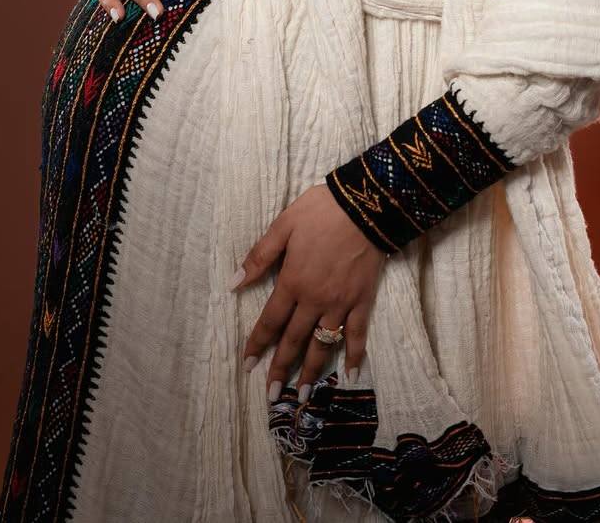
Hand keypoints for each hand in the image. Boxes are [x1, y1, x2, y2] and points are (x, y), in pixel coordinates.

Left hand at [234, 183, 386, 401]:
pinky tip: (348, 374)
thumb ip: (259, 256)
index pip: (270, 320)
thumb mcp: (284, 225)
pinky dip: (353, 354)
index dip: (258, 344)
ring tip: (303, 394)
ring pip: (322, 344)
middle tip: (270, 395)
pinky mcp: (362, 300)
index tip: (247, 365)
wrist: (365, 205)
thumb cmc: (320, 211)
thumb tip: (234, 283)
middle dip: (281, 368)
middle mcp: (314, 300)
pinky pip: (357, 333)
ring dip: (311, 370)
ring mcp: (340, 303)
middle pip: (294, 340)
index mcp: (292, 281)